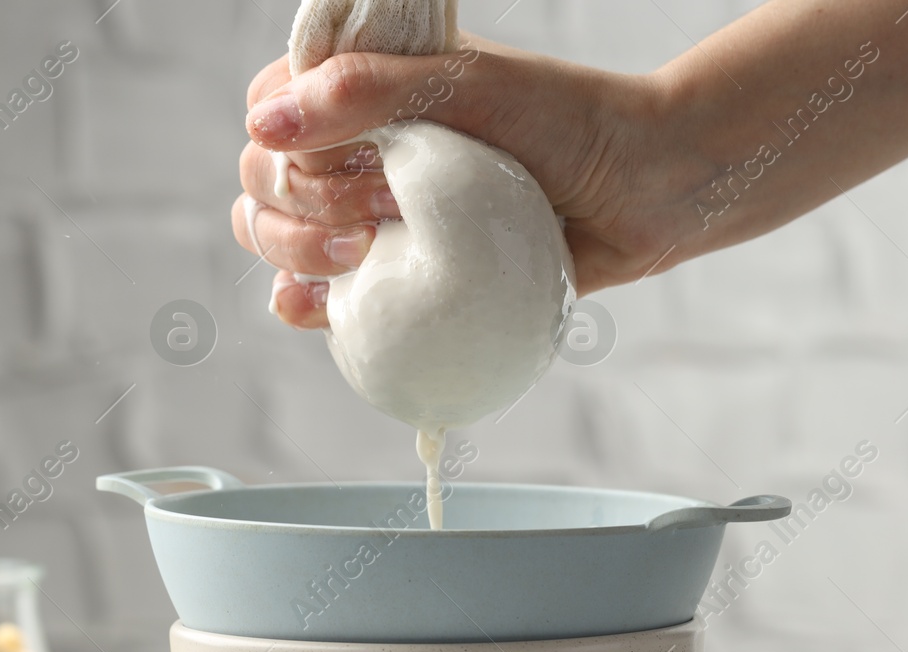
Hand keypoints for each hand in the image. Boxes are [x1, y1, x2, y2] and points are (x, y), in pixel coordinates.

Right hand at [233, 36, 697, 328]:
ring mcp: (374, 216)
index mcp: (363, 90)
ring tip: (362, 258)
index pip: (271, 113)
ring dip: (294, 254)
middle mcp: (358, 151)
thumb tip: (267, 122)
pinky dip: (304, 306)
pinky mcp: (400, 274)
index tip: (339, 160)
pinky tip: (316, 310)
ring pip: (279, 239)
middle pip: (264, 182)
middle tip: (372, 214)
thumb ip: (369, 91)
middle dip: (294, 206)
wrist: (643, 190)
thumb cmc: (566, 121)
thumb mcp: (469, 85)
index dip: (284, 143)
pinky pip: (321, 297)